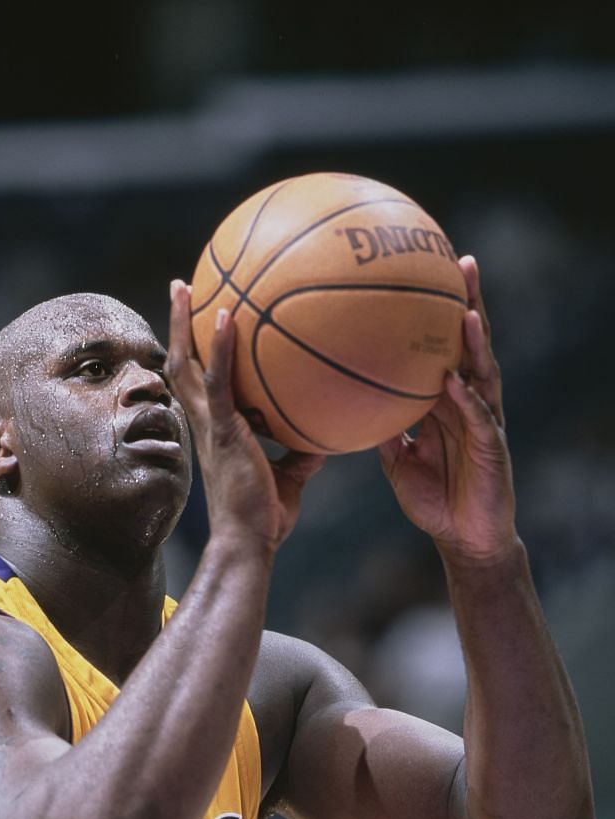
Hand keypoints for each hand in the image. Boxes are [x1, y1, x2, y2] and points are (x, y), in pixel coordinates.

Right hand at [165, 281, 324, 553]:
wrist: (249, 542)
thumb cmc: (264, 518)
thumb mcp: (291, 479)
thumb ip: (302, 453)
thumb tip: (328, 435)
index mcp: (216, 432)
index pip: (199, 385)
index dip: (194, 353)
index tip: (198, 322)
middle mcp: (205, 423)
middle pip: (181, 364)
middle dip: (177, 325)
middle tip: (181, 287)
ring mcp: (210, 426)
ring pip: (186, 365)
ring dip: (182, 323)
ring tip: (183, 285)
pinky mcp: (222, 431)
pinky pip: (218, 381)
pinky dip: (218, 348)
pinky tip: (224, 316)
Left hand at [378, 256, 517, 564]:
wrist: (464, 540)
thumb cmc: (434, 500)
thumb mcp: (396, 462)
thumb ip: (379, 431)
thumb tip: (343, 407)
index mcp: (447, 400)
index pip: (445, 345)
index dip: (440, 310)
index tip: (425, 270)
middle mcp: (470, 401)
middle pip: (470, 343)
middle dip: (468, 301)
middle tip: (459, 261)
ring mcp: (485, 420)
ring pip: (483, 370)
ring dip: (476, 338)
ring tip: (467, 305)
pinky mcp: (493, 445)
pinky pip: (479, 416)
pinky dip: (467, 397)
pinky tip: (456, 378)